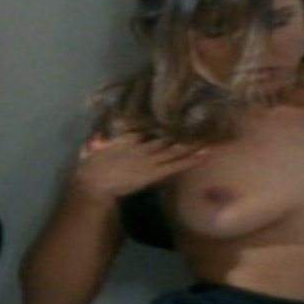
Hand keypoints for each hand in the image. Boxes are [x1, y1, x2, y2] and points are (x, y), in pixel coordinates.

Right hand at [70, 133, 209, 200]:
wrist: (93, 183)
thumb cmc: (89, 170)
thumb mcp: (90, 153)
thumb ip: (95, 145)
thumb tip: (96, 139)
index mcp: (129, 139)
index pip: (150, 130)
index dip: (168, 125)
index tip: (184, 119)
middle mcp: (143, 146)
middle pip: (169, 137)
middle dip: (187, 132)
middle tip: (208, 124)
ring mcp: (151, 159)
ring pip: (177, 149)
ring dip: (195, 144)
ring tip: (214, 138)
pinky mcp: (155, 173)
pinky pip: (176, 165)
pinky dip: (191, 160)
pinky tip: (206, 156)